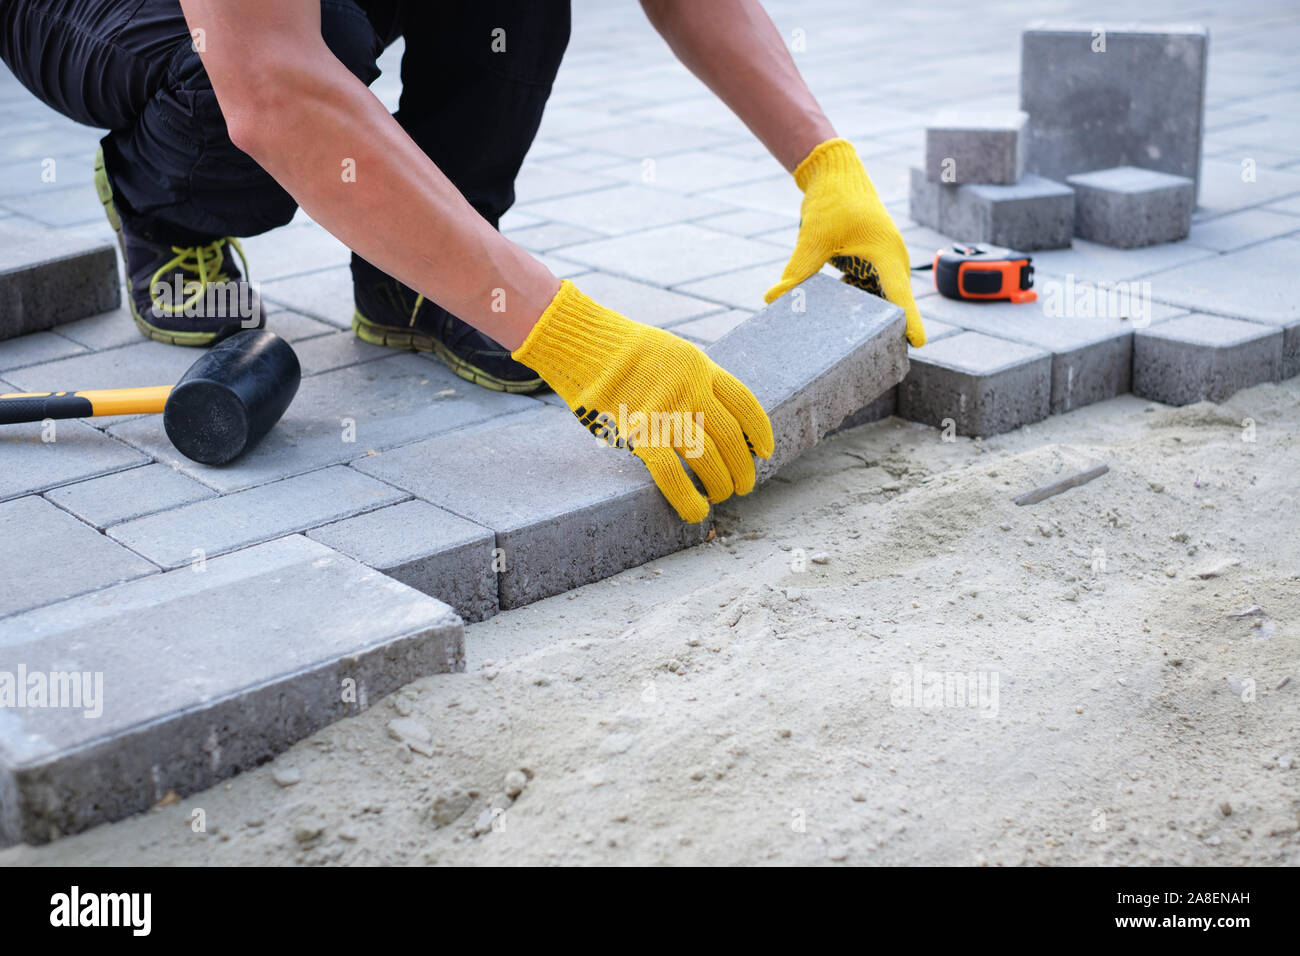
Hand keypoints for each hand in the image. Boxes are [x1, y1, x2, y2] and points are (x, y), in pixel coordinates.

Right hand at [512, 281, 773, 521]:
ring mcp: (665, 412)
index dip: (760, 431)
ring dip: (720, 484)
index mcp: (700, 367)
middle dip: (743, 467)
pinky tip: (697, 511)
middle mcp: (689, 389)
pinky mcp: (639, 434)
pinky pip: (671, 474)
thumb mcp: (669, 352)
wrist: (582, 344)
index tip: (765, 452)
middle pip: (731, 436)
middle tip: (744, 485)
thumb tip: (708, 412)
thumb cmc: (619, 351)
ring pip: (708, 458)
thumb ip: (692, 379)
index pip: (744, 403)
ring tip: (721, 496)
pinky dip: (688, 498)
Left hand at [765, 138, 925, 346]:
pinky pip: (865, 291)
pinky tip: (832, 317)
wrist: (836, 175)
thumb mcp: (813, 237)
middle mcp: (891, 263)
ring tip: (846, 343)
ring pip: (877, 300)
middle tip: (872, 358)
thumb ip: (797, 270)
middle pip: (892, 304)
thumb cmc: (833, 201)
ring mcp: (882, 264)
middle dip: (883, 328)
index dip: (911, 321)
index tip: (918, 344)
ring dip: (864, 317)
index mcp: (887, 255)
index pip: (902, 295)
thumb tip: (772, 298)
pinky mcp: (869, 265)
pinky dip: (852, 303)